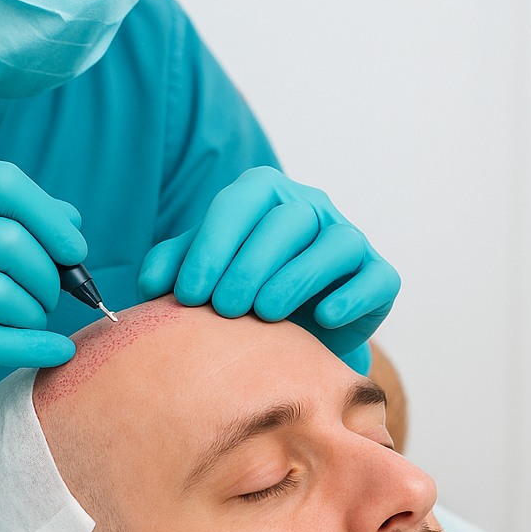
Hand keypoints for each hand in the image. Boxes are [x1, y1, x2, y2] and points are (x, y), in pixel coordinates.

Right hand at [0, 162, 85, 457]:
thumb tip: (71, 220)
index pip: (5, 182)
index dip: (52, 215)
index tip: (74, 247)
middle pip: (14, 240)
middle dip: (48, 276)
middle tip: (47, 297)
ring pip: (8, 293)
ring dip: (33, 314)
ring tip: (25, 321)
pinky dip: (34, 347)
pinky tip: (54, 353)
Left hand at [137, 167, 398, 367]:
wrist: (288, 337)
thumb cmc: (238, 293)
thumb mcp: (202, 274)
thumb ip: (174, 267)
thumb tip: (151, 282)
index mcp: (264, 194)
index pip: (239, 201)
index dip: (212, 245)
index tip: (188, 293)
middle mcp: (310, 207)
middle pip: (286, 221)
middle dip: (249, 266)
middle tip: (223, 310)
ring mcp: (349, 238)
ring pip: (334, 244)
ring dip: (295, 279)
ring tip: (263, 314)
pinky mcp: (379, 276)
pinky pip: (376, 278)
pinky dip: (351, 298)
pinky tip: (322, 319)